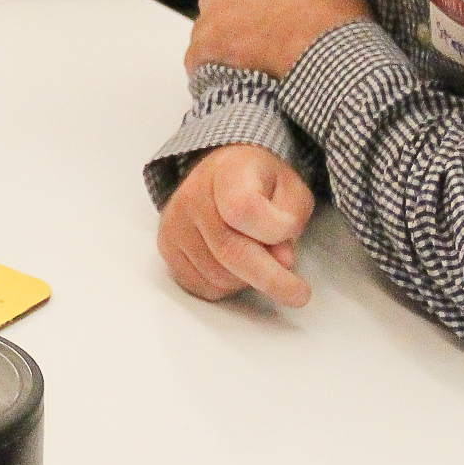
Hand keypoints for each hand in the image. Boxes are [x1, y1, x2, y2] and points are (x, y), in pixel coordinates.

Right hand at [157, 145, 314, 307]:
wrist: (223, 174)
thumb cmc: (262, 185)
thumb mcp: (292, 192)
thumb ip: (292, 222)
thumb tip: (282, 261)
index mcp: (229, 170)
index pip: (244, 209)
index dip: (272, 234)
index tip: (293, 258)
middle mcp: (193, 194)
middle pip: (229, 250)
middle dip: (268, 279)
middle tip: (297, 295)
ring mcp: (174, 221)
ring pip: (217, 275)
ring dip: (246, 281)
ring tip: (257, 260)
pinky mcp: (166, 245)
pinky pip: (200, 285)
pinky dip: (225, 287)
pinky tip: (235, 268)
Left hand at [187, 0, 372, 79]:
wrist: (326, 58)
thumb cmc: (339, 26)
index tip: (262, 2)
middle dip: (231, 13)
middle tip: (253, 37)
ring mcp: (216, 14)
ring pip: (205, 26)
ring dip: (219, 41)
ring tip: (241, 64)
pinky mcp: (207, 45)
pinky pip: (196, 57)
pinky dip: (206, 68)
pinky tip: (223, 80)